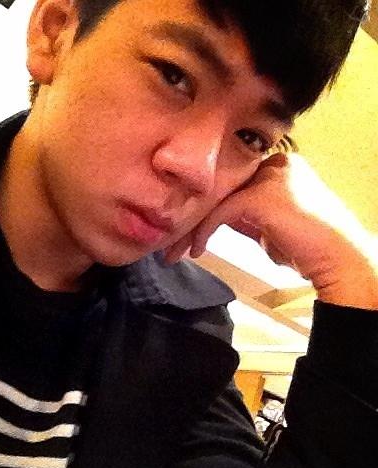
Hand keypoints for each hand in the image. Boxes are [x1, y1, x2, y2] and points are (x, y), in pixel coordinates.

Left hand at [165, 153, 377, 309]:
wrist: (338, 259)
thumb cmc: (309, 248)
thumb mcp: (271, 227)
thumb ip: (246, 217)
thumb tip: (218, 221)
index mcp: (278, 166)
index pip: (230, 181)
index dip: (205, 205)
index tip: (186, 229)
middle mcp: (273, 163)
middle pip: (220, 186)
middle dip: (192, 215)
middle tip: (172, 242)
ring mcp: (269, 176)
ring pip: (216, 196)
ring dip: (192, 225)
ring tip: (176, 250)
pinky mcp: (263, 195)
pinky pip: (222, 211)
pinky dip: (205, 230)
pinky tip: (197, 249)